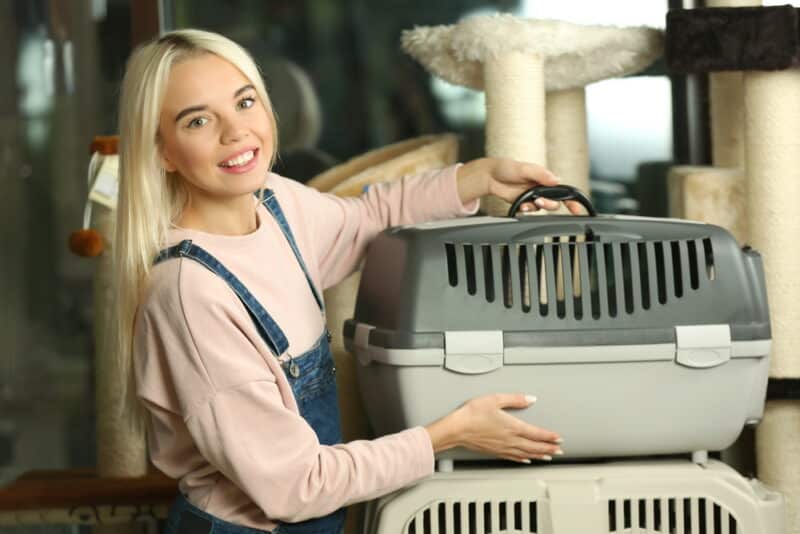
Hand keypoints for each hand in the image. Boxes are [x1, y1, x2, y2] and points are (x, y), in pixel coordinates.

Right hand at [425, 393, 562, 463]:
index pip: (536, 433)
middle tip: (559, 451)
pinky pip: (514, 457)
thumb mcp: (495, 399)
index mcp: (512, 426)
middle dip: (549, 448)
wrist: (456, 429)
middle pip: (534, 446)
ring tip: (548, 457)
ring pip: (526, 454)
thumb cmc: (472, 414)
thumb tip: (530, 399)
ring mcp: (503, 447)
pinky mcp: (495, 451)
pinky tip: (526, 460)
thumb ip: (515, 399)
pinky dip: (523, 459)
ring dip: (539, 455)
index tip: (559, 438)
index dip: (550, 436)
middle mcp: (510, 440)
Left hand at [456, 157, 583, 214]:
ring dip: (537, 207)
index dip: (572, 200)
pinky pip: (531, 210)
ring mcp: (533, 196)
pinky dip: (527, 209)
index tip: (577, 209)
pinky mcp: (525, 203)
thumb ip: (540, 174)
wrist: (490, 176)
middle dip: (549, 204)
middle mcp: (542, 188)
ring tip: (528, 202)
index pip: (563, 190)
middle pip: (555, 202)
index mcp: (545, 178)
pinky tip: (520, 205)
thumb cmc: (507, 168)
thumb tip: (556, 179)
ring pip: (543, 208)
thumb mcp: (524, 168)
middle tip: (539, 201)